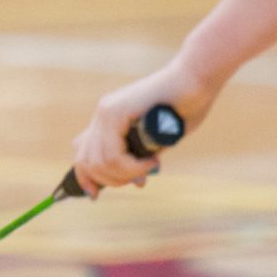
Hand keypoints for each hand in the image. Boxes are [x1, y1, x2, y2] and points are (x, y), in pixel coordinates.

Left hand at [72, 61, 215, 193]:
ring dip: (126, 175)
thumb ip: (142, 157)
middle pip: (87, 163)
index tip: (95, 196)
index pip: (82, 154)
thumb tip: (135, 182)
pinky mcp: (116, 112)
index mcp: (108, 120)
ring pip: (101, 163)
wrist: (194, 81)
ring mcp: (106, 111)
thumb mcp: (156, 140)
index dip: (86, 178)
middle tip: (138, 180)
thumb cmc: (183, 108)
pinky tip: (152, 162)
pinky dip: (133, 167)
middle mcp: (102, 114)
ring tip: (149, 168)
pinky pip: (114, 155)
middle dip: (112, 180)